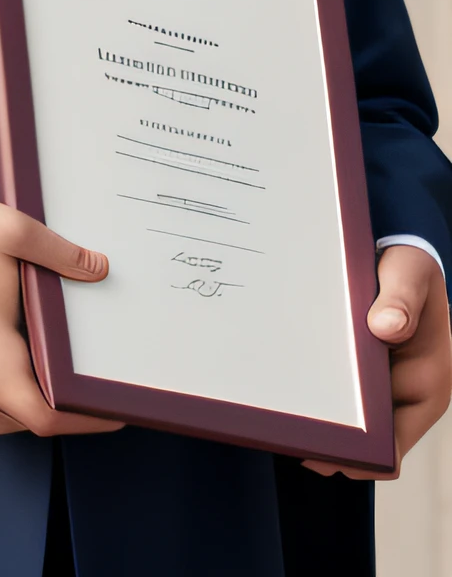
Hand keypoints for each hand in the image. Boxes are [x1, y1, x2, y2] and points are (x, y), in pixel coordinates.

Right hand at [0, 192, 123, 436]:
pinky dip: (23, 393)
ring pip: (13, 415)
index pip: (51, 417)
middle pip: (36, 421)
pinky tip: (38, 361)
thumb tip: (99, 270)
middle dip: (76, 410)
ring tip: (79, 374)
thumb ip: (60, 253)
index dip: (91, 418)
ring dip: (47, 402)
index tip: (121, 402)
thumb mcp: (7, 231)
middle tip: (109, 380)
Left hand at [303, 245, 451, 478]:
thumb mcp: (411, 274)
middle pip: (364, 443)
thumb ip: (402, 299)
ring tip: (283, 411)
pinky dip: (318, 396)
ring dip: (321, 419)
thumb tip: (386, 328)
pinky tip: (289, 384)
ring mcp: (381, 387)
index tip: (321, 450)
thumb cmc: (412, 268)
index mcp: (426, 389)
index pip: (392, 451)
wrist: (400, 250)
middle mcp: (404, 397)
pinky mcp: (360, 373)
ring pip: (348, 422)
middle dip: (330, 442)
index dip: (359, 459)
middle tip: (288, 433)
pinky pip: (338, 395)